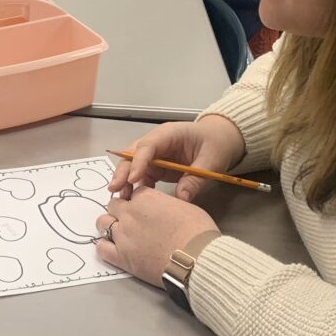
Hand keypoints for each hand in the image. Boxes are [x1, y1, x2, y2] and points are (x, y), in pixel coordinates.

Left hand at [94, 188, 218, 285]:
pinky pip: (102, 248)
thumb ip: (167, 205)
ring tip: (122, 234)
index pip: (134, 193)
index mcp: (145, 197)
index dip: (138, 201)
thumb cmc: (197, 231)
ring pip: (103, 223)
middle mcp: (129, 213)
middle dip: (121, 210)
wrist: (195, 258)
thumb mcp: (185, 207)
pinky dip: (105, 246)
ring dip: (110, 225)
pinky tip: (114, 248)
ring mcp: (123, 234)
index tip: (144, 209)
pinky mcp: (121, 257)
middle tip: (133, 221)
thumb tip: (165, 210)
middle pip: (114, 205)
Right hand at [108, 115, 245, 201]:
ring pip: (133, 166)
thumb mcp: (211, 161)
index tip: (133, 179)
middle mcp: (157, 143)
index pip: (148, 145)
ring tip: (119, 198)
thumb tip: (181, 199)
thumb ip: (195, 179)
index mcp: (169, 134)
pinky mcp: (157, 167)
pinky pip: (142, 177)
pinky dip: (135, 188)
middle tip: (115, 189)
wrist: (220, 141)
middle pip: (133, 154)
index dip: (138, 161)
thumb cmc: (216, 144)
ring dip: (125, 181)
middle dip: (123, 171)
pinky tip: (132, 201)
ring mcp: (155, 156)